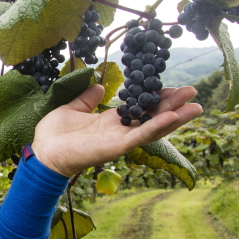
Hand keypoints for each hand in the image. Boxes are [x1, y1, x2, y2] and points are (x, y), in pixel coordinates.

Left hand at [31, 85, 202, 177]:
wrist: (43, 152)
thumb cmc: (54, 133)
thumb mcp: (72, 108)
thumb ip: (86, 98)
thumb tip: (99, 85)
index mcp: (110, 121)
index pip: (139, 108)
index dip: (155, 97)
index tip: (171, 85)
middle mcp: (119, 131)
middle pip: (153, 117)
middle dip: (173, 105)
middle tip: (193, 92)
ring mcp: (120, 140)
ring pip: (153, 128)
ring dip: (175, 117)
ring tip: (195, 106)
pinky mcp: (116, 148)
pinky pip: (140, 136)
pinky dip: (156, 127)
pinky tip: (172, 117)